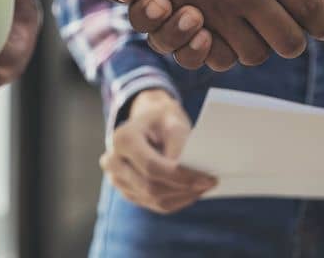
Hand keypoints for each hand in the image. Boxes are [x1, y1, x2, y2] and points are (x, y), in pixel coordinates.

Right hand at [100, 89, 216, 212]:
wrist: (147, 123)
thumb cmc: (161, 120)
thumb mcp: (173, 122)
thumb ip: (179, 146)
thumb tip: (190, 174)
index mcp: (122, 139)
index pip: (152, 167)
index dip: (181, 176)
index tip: (207, 178)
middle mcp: (113, 161)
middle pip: (151, 187)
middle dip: (184, 188)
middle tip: (210, 183)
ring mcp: (117, 179)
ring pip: (153, 199)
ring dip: (182, 197)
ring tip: (203, 187)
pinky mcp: (127, 191)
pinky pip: (153, 204)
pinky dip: (176, 200)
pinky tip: (192, 192)